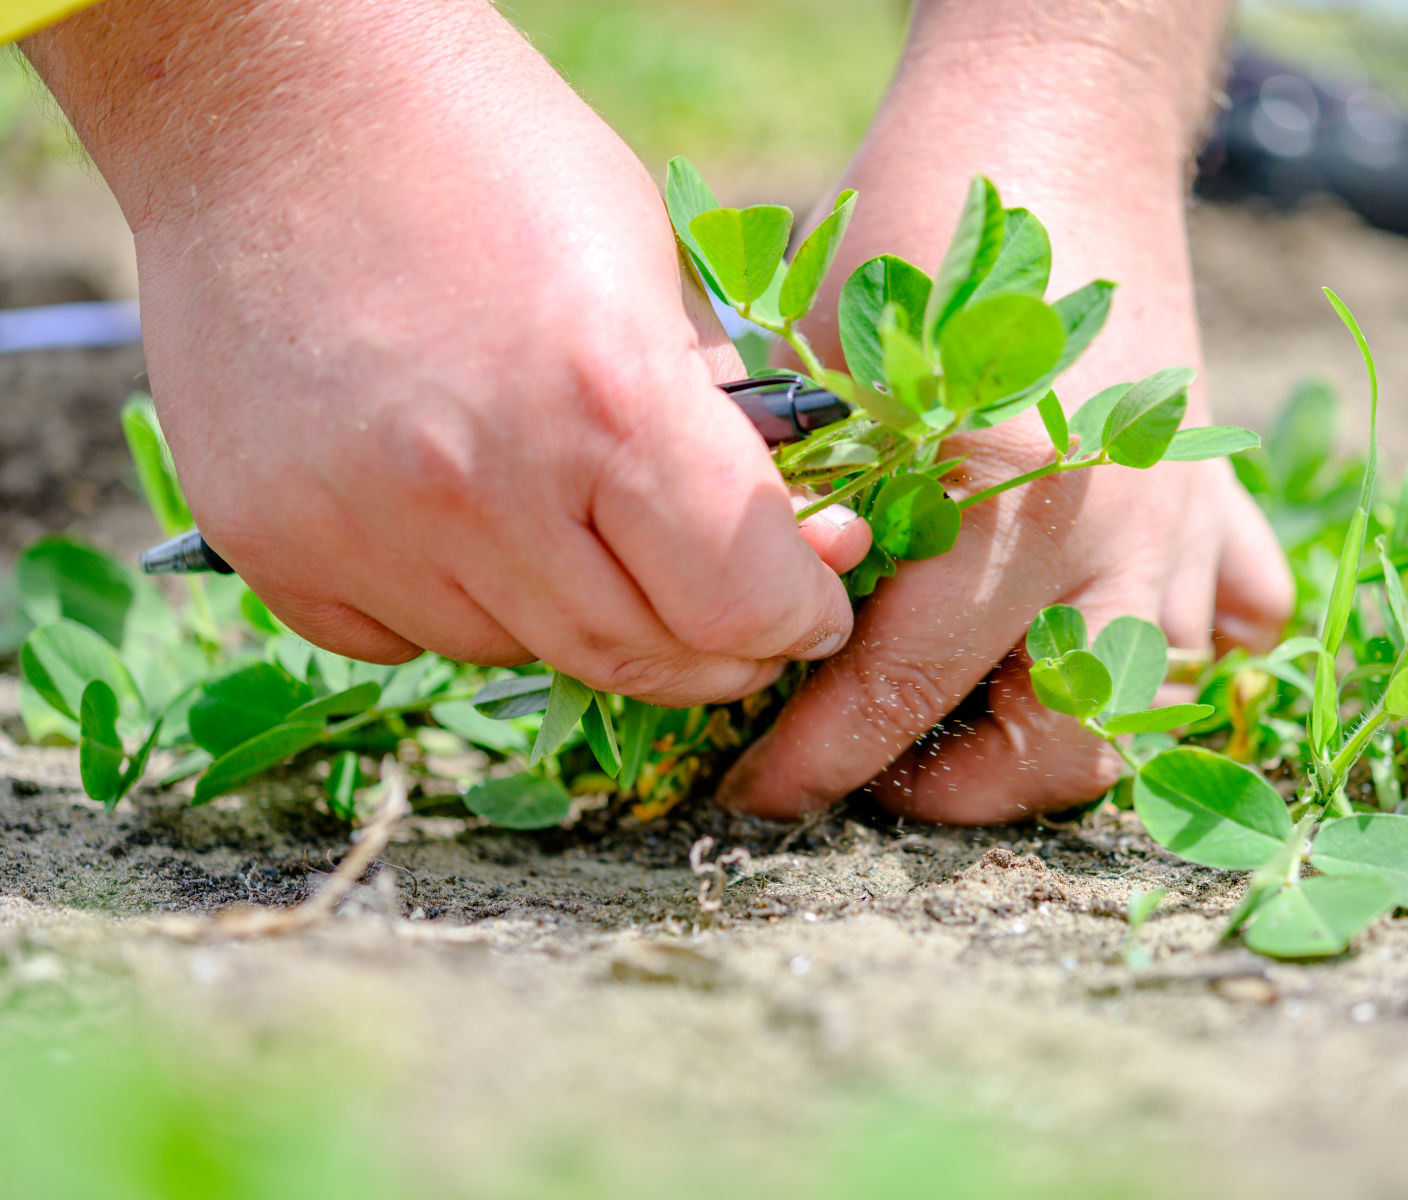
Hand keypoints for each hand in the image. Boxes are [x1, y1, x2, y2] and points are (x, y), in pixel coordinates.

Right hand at [29, 0, 865, 706]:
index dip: (797, 620)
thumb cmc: (487, 157)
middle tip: (736, 620)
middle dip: (712, 652)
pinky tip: (463, 521)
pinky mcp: (269, 541)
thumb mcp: (647, 267)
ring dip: (580, 619)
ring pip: (521, 654)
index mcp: (607, 395)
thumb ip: (723, 427)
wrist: (267, 98)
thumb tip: (803, 549)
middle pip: (637, 655)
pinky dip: (457, 608)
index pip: (741, 601)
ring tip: (583, 531)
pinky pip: (404, 640)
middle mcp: (481, 484)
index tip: (809, 612)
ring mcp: (361, 524)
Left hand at [719, 6, 1291, 820]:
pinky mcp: (1217, 484)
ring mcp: (1185, 506)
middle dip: (959, 786)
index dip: (817, 760)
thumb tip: (756, 639)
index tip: (756, 796)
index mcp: (1001, 487)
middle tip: (872, 766)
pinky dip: (1176, 643)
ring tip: (968, 713)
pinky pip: (1234, 613)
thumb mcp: (828, 360)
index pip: (903, 685)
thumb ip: (811, 505)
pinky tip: (1088, 623)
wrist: (1056, 105)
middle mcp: (1115, 519)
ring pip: (1159, 698)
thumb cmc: (910, 220)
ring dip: (1061, 730)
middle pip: (1068, 742)